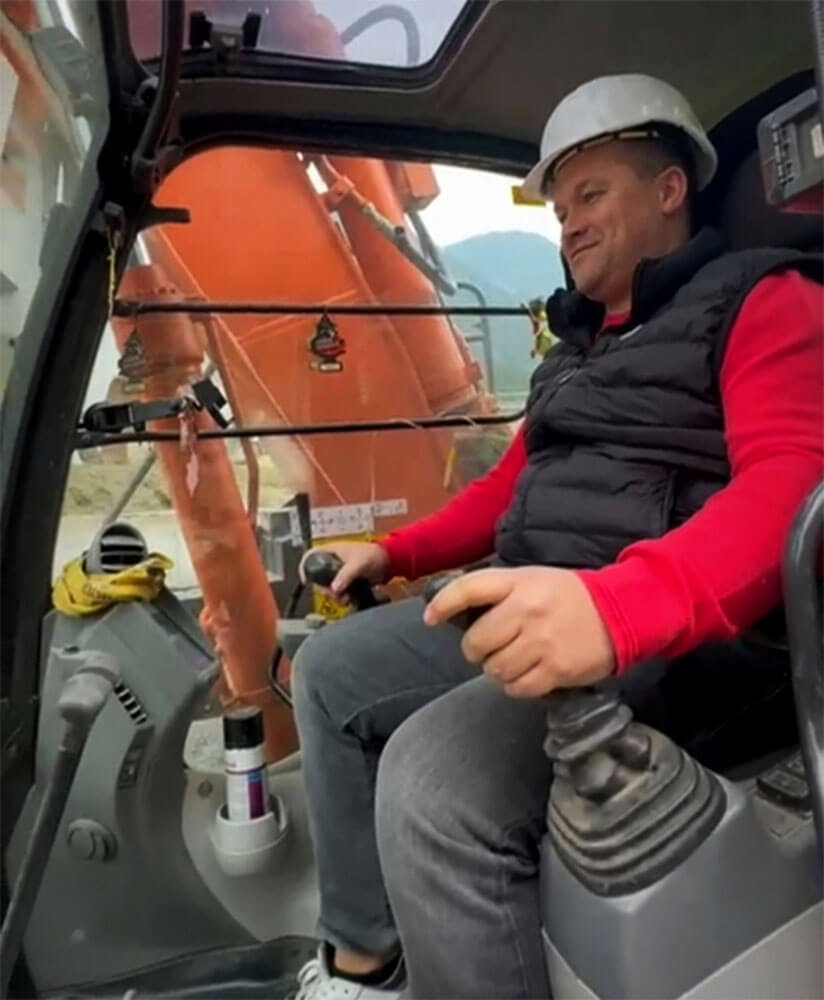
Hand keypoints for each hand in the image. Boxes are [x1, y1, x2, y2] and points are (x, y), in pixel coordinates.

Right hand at [299, 542, 388, 599]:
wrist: (389, 562)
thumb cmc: (373, 555)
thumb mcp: (358, 564)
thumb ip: (346, 575)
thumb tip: (335, 588)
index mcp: (331, 551)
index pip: (310, 557)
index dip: (305, 567)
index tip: (306, 580)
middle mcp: (332, 561)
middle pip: (318, 577)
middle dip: (324, 588)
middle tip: (335, 594)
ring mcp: (339, 572)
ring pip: (327, 586)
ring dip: (334, 595)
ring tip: (345, 599)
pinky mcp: (346, 581)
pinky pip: (337, 591)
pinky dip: (341, 597)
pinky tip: (348, 599)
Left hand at [423, 566, 614, 697]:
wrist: (621, 612)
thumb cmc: (568, 597)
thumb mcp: (533, 580)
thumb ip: (499, 593)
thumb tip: (457, 613)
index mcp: (519, 583)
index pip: (468, 589)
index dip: (443, 604)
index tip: (430, 618)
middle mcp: (527, 610)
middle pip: (476, 642)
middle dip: (477, 650)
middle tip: (490, 648)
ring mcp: (542, 642)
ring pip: (494, 670)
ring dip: (497, 670)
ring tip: (512, 661)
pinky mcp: (556, 669)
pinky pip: (517, 688)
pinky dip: (516, 687)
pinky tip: (526, 675)